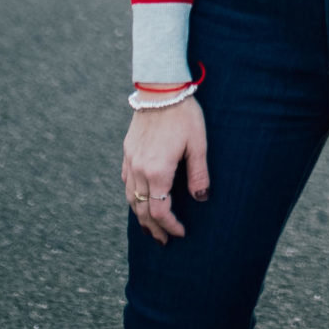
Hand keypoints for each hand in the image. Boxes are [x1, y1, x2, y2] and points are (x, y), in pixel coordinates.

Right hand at [121, 97, 209, 243]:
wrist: (160, 88)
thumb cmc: (183, 114)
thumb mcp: (197, 144)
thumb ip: (198, 174)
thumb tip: (202, 199)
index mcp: (157, 171)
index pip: (159, 210)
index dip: (169, 225)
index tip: (180, 233)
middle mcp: (139, 169)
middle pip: (142, 209)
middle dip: (153, 228)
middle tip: (163, 240)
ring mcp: (130, 160)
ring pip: (131, 197)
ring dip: (140, 214)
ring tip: (150, 226)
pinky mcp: (128, 150)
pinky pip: (126, 180)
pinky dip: (133, 195)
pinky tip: (140, 197)